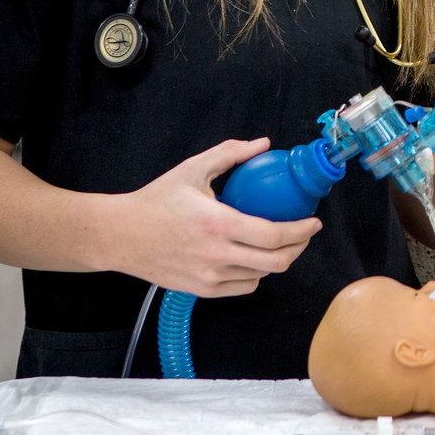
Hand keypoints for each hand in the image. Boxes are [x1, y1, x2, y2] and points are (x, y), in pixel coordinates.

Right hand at [110, 137, 322, 297]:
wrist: (120, 236)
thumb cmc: (156, 201)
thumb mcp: (193, 169)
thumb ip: (230, 154)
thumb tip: (263, 144)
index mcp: (218, 224)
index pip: (275, 235)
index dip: (302, 230)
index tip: (314, 222)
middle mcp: (217, 255)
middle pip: (277, 262)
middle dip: (299, 247)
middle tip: (303, 233)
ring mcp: (209, 277)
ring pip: (262, 276)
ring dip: (278, 260)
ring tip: (280, 243)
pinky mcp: (202, 290)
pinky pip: (243, 287)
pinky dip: (255, 274)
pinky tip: (254, 257)